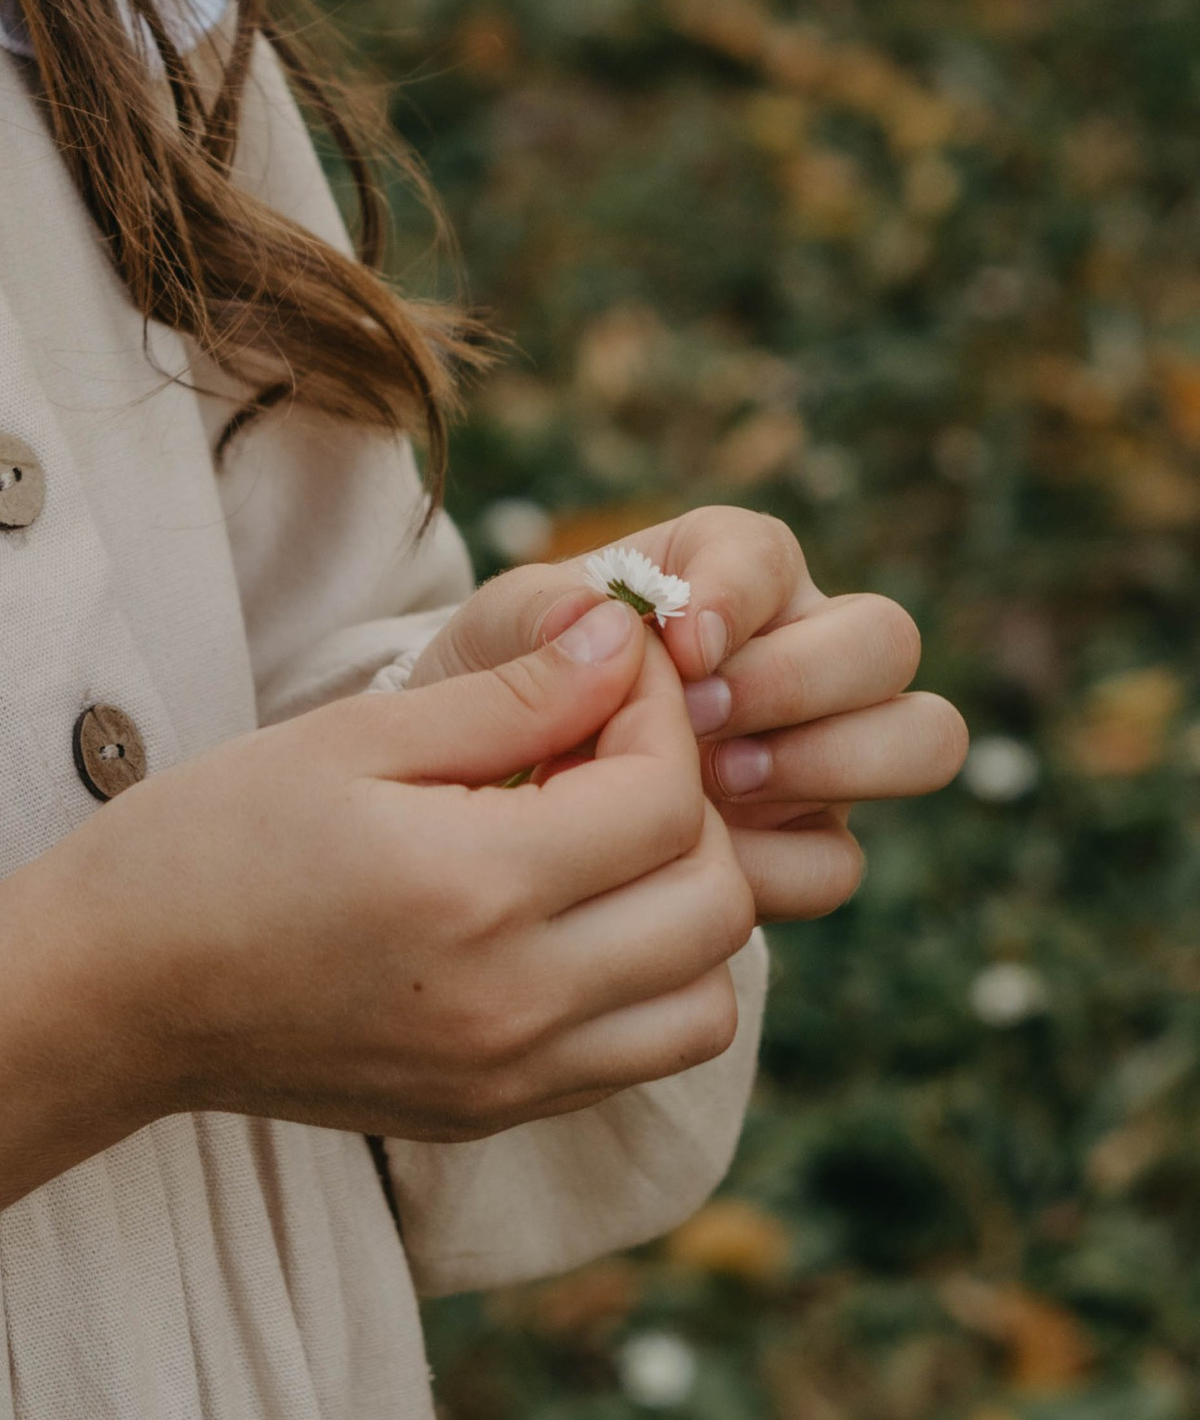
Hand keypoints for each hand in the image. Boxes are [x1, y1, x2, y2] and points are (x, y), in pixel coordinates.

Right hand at [0, 597, 755, 1254]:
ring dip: (682, 908)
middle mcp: (517, 1001)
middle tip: (604, 748)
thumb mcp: (350, 735)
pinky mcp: (496, 1114)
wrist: (113, 995)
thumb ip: (506, 697)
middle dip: (690, 805)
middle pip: (716, 903)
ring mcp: (512, 1074)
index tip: (609, 669)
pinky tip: (556, 914)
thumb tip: (624, 639)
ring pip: (707, 999)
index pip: (666, 799)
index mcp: (476, 889)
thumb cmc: (211, 840)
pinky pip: (640, 1055)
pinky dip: (641, 981)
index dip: (659, 713)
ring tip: (591, 840)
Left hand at [406, 506, 967, 920]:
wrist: (497, 785)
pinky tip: (697, 861)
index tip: (678, 645)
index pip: (770, 554)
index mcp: (726, 571)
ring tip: (717, 785)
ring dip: (826, 763)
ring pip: (921, 738)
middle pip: (888, 639)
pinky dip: (774, 866)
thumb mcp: (502, 633)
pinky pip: (840, 859)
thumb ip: (543, 614)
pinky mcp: (810, 843)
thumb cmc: (512, 680)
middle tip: (702, 719)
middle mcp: (799, 649)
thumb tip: (598, 615)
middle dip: (801, 680)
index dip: (737, 595)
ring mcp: (822, 749)